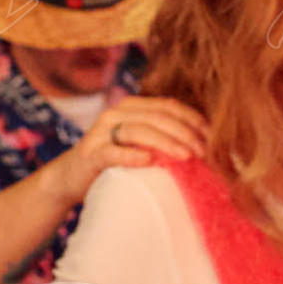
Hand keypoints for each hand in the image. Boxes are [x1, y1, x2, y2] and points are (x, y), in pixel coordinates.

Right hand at [61, 97, 207, 196]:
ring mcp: (101, 132)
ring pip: (139, 130)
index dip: (192, 119)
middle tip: (203, 151)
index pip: (168, 106)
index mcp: (132, 107)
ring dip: (166, 142)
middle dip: (184, 133)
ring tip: (186, 156)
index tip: (211, 136)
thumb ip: (161, 137)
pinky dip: (132, 155)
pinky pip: (113, 152)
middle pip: (157, 117)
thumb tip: (203, 145)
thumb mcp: (139, 144)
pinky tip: (149, 161)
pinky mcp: (91, 154)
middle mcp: (116, 113)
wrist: (70, 177)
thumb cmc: (114, 162)